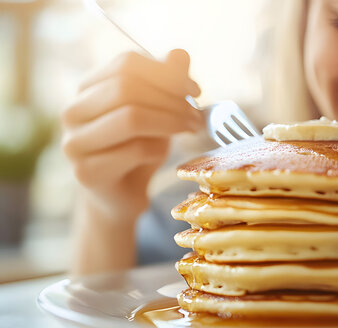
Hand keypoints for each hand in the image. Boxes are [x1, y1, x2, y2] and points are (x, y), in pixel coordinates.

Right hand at [62, 49, 201, 222]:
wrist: (120, 195)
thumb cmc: (139, 148)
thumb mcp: (157, 111)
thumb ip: (167, 82)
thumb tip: (180, 54)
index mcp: (88, 87)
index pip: (126, 64)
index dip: (166, 73)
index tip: (195, 90)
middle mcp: (73, 111)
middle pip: (126, 88)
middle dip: (170, 99)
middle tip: (196, 115)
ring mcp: (75, 142)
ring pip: (130, 118)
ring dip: (170, 122)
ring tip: (191, 129)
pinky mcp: (86, 172)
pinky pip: (133, 151)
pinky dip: (158, 150)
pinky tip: (165, 155)